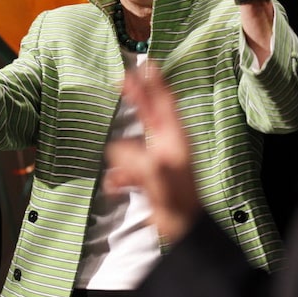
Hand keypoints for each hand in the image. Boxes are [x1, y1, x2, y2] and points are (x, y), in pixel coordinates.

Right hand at [105, 64, 201, 244]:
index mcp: (175, 139)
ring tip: (119, 176)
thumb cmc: (177, 204)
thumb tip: (114, 148)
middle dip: (137, 97)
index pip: (165, 102)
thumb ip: (135, 159)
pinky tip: (115, 187)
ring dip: (121, 157)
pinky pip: (127, 168)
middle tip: (124, 78)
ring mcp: (159, 160)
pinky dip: (118, 176)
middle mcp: (168, 145)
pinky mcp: (150, 177)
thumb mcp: (157, 178)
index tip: (148, 64)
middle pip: (150, 112)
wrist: (182, 232)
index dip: (156, 82)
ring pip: (133, 144)